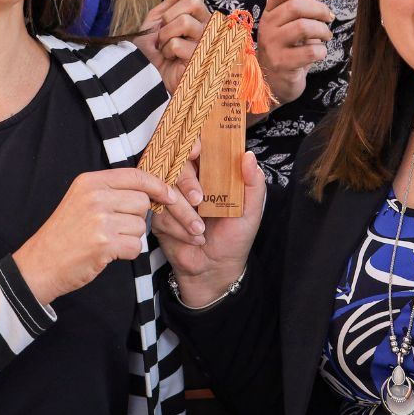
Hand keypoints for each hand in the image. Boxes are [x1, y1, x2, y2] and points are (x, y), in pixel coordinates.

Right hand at [14, 168, 175, 305]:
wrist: (39, 264)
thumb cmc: (64, 234)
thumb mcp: (81, 200)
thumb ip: (110, 191)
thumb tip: (149, 189)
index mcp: (90, 182)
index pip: (135, 175)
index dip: (157, 186)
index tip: (169, 195)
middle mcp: (95, 196)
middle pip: (141, 202)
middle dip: (137, 217)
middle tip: (117, 228)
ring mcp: (99, 220)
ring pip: (140, 225)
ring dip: (130, 237)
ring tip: (107, 241)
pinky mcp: (104, 244)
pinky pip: (135, 246)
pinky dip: (127, 253)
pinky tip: (108, 253)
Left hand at [135, 0, 211, 93]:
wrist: (147, 73)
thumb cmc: (152, 48)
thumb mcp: (157, 20)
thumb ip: (170, 3)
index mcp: (194, 9)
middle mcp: (206, 21)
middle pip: (193, 1)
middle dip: (169, 17)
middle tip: (163, 33)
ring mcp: (208, 39)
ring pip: (184, 22)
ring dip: (165, 35)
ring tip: (164, 47)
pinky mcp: (203, 57)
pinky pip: (178, 44)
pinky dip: (167, 51)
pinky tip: (170, 59)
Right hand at [152, 150, 264, 307]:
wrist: (216, 270)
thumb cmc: (234, 239)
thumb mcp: (250, 211)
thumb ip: (253, 183)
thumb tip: (248, 155)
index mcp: (210, 174)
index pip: (198, 149)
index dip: (193, 143)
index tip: (196, 149)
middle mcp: (189, 183)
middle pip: (177, 165)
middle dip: (187, 182)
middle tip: (200, 200)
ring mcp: (171, 198)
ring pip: (166, 190)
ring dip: (185, 212)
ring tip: (201, 229)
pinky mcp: (160, 217)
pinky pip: (161, 213)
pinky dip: (179, 228)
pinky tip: (193, 239)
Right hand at [254, 0, 333, 106]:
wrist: (273, 83)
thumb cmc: (286, 51)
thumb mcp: (286, 29)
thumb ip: (298, 13)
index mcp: (268, 15)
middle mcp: (267, 28)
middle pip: (295, 6)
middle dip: (319, 9)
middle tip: (329, 17)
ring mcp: (273, 46)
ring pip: (303, 27)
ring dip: (322, 30)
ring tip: (327, 36)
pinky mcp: (282, 64)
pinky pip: (309, 51)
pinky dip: (321, 50)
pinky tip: (320, 53)